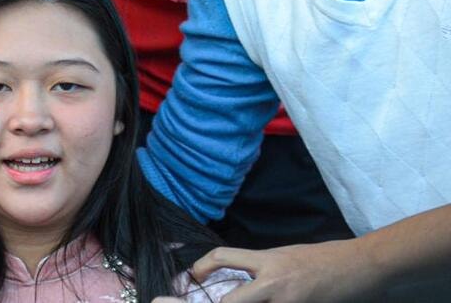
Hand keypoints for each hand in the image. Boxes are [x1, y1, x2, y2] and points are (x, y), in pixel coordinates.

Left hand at [159, 238, 356, 302]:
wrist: (359, 265)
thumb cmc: (322, 258)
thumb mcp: (284, 255)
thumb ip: (260, 268)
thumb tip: (239, 279)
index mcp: (267, 261)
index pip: (223, 257)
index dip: (202, 266)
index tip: (195, 274)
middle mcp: (273, 283)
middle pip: (230, 302)